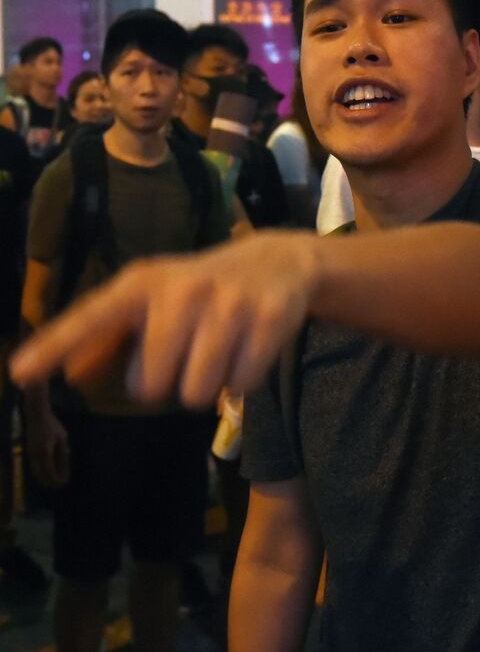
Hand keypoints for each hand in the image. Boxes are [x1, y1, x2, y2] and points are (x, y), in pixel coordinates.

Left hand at [10, 231, 319, 408]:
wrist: (280, 260)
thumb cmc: (202, 290)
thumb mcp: (155, 303)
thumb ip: (110, 339)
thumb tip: (73, 375)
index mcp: (143, 283)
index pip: (92, 317)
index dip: (56, 346)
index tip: (19, 374)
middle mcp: (183, 290)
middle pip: (152, 385)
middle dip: (168, 384)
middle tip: (186, 359)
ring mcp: (229, 303)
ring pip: (197, 392)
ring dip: (206, 387)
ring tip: (218, 356)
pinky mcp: (269, 318)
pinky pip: (240, 385)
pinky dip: (242, 381)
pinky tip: (248, 351)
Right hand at [25, 405, 68, 487]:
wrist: (36, 415)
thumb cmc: (52, 425)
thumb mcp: (62, 438)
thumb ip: (62, 452)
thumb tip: (65, 465)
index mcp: (45, 452)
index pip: (50, 472)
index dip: (56, 479)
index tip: (63, 483)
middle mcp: (35, 455)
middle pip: (41, 475)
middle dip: (50, 481)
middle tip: (59, 485)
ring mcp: (30, 454)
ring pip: (35, 472)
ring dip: (43, 478)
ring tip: (53, 482)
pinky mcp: (28, 451)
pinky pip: (33, 466)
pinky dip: (39, 472)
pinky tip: (45, 473)